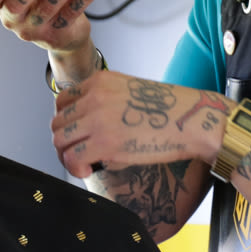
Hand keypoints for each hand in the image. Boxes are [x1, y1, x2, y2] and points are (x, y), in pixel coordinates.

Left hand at [51, 71, 229, 177]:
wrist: (192, 120)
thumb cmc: (170, 110)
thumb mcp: (131, 91)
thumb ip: (105, 101)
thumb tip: (89, 127)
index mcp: (100, 81)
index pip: (62, 101)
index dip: (66, 122)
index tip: (76, 134)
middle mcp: (94, 97)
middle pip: (57, 123)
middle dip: (65, 142)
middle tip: (79, 153)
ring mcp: (97, 119)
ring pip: (59, 141)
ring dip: (67, 156)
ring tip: (84, 163)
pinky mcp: (104, 143)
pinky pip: (72, 158)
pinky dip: (75, 168)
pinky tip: (88, 170)